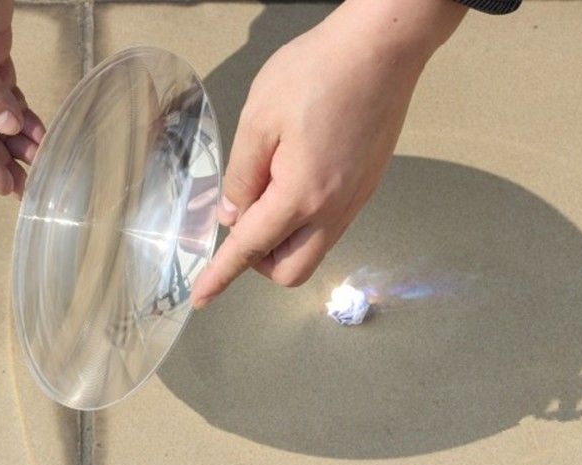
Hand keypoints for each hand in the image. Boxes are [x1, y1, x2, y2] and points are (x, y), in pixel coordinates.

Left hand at [191, 0, 465, 307]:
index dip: (221, 275)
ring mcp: (356, 200)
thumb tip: (235, 215)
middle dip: (259, 262)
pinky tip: (294, 178)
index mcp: (301, 196)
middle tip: (243, 220)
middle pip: (291, 271)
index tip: (200, 297)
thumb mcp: (259, 120)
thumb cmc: (317, 73)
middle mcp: (334, 210)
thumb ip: (242, 176)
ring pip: (314, 250)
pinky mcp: (366, 186)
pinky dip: (305, 221)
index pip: (251, 249)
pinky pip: (331, 225)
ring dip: (283, 240)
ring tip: (268, 188)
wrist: (381, 49)